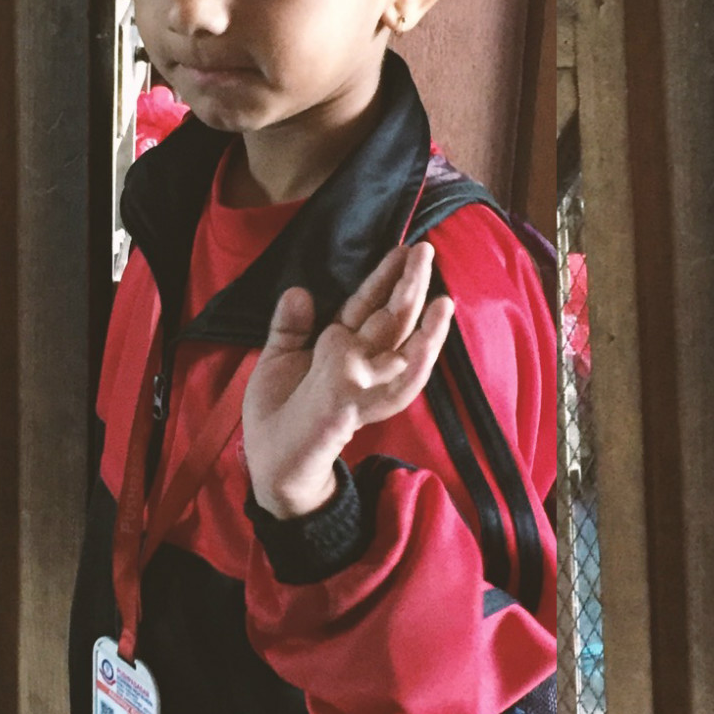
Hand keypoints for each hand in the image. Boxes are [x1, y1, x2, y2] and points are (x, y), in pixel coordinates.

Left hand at [244, 241, 455, 517]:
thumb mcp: (277, 359)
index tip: (402, 250)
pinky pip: (383, 386)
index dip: (384, 279)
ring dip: (425, 330)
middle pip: (392, 321)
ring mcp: (360, 387)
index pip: (369, 307)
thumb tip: (299, 290)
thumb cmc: (277, 414)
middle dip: (410, 286)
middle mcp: (362, 366)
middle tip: (425, 251)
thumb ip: (290, 327)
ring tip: (443, 301)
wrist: (270, 463)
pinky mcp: (349, 406)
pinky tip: (420, 346)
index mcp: (343, 349)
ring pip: (401, 352)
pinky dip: (403, 368)